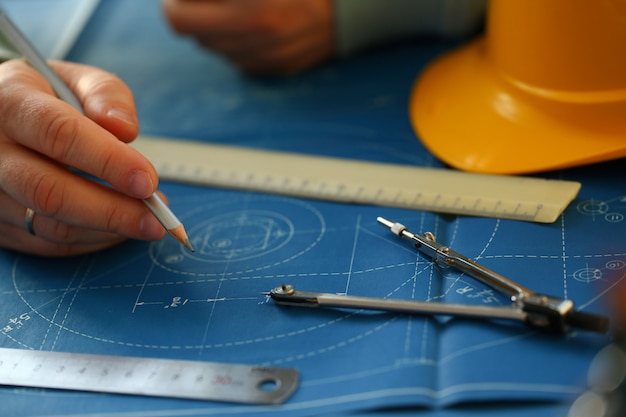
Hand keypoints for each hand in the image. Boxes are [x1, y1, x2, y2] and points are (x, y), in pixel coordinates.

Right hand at [0, 59, 166, 256]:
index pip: (58, 133)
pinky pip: (47, 243)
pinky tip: (119, 229)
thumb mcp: (72, 79)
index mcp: (10, 102)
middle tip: (157, 219)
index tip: (147, 180)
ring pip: (49, 224)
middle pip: (50, 191)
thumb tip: (125, 130)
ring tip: (148, 222)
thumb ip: (104, 95)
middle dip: (111, 210)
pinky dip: (92, 241)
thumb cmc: (42, 97)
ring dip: (107, 230)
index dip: (107, 160)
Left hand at [162, 0, 333, 73]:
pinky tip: (252, 24)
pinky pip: (239, 60)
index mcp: (250, 11)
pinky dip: (236, 43)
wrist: (349, 5)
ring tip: (233, 8)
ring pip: (216, 50)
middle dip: (193, 15)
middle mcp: (257, 40)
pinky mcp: (277, 69)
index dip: (174, 4)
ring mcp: (267, 59)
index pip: (179, 19)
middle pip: (195, 36)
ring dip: (214, 30)